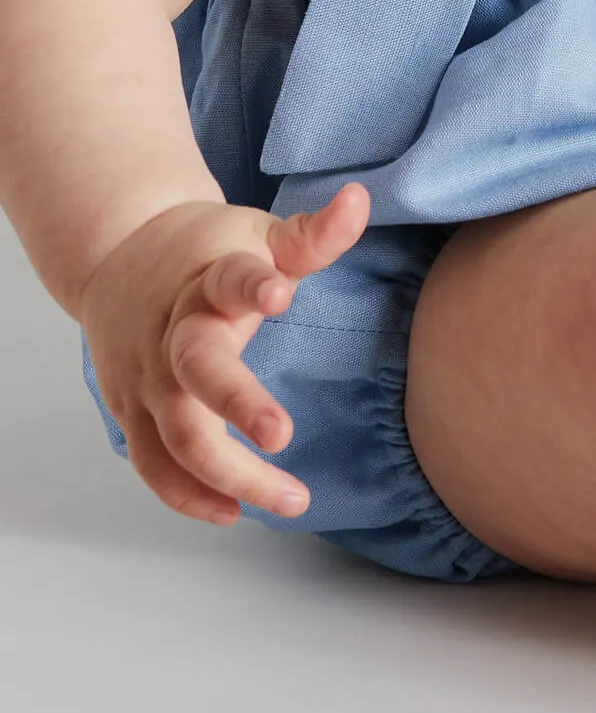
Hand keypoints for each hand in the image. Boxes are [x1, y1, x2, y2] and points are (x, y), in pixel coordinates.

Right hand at [79, 184, 369, 526]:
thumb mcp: (257, 233)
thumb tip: (360, 199)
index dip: (254, 285)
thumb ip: (312, 234)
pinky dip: (186, 495)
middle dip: (236, 403)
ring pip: (176, 436)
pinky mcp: (132, 411)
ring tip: (291, 500)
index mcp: (207, 281)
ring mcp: (147, 378)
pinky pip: (152, 464)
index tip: (281, 293)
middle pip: (195, 372)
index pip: (229, 280)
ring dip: (228, 474)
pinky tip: (232, 512)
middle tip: (283, 435)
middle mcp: (172, 333)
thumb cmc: (205, 249)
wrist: (118, 252)